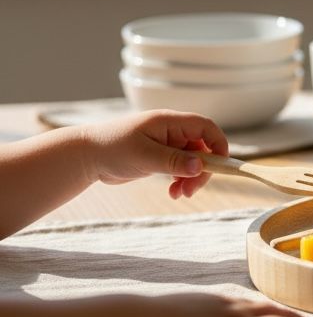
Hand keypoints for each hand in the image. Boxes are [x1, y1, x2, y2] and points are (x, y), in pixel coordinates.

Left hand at [82, 110, 228, 198]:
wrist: (87, 156)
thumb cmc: (112, 148)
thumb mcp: (145, 156)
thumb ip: (174, 161)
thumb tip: (200, 166)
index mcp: (169, 122)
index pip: (205, 127)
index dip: (218, 144)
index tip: (222, 166)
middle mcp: (171, 131)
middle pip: (202, 148)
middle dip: (201, 170)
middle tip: (191, 190)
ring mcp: (165, 144)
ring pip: (191, 161)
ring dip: (190, 178)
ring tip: (179, 194)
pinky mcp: (159, 157)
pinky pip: (179, 168)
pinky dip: (180, 180)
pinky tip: (172, 192)